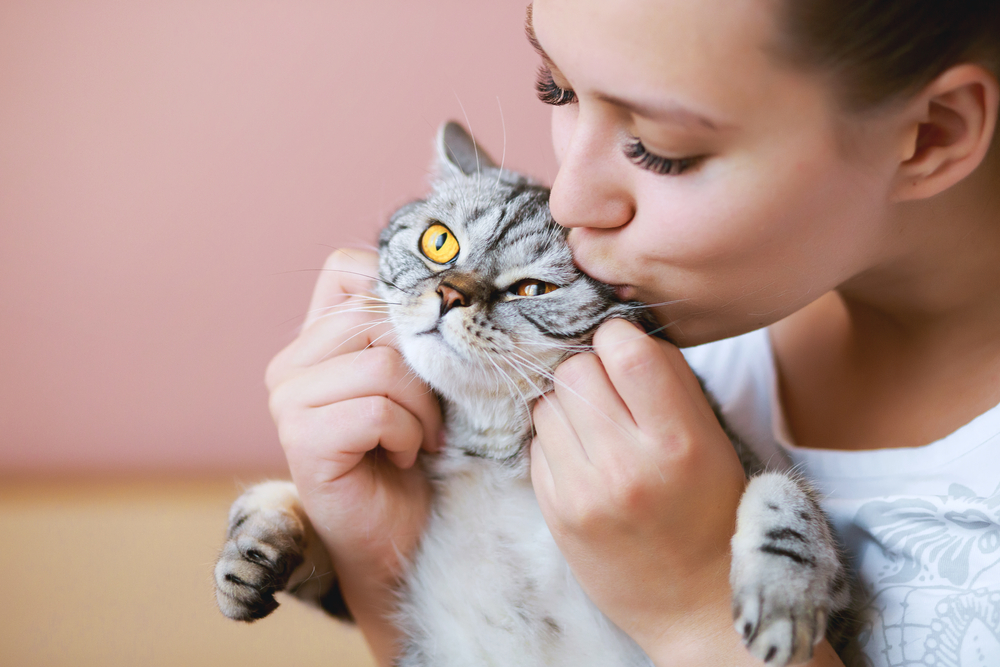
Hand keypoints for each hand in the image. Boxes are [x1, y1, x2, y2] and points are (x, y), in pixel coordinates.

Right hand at [266, 249, 440, 664]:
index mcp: (313, 339)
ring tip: (419, 437)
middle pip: (374, 318)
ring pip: (381, 365)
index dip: (398, 296)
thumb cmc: (410, 452)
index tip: (428, 345)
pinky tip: (404, 457)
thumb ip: (405, 333)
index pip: (346, 269)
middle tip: (433, 412)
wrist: (395, 536)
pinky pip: (377, 410)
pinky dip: (408, 435)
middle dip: (423, 368)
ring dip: (421, 408)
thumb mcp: (414, 380)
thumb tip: (442, 284)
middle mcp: (290, 364)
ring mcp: (289, 401)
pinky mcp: (301, 440)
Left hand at [530, 318, 746, 661]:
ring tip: (597, 429)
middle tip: (608, 390)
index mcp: (679, 442)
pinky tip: (585, 460)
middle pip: (575, 371)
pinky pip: (536, 445)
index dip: (617, 335)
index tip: (621, 344)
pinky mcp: (556, 514)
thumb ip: (669, 380)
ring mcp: (585, 492)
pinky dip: (555, 441)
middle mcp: (628, 466)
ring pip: (547, 403)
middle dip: (587, 368)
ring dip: (566, 404)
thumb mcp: (711, 440)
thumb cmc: (710, 510)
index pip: (627, 352)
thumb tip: (619, 330)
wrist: (695, 602)